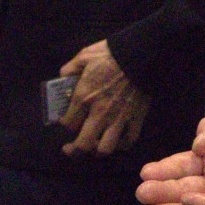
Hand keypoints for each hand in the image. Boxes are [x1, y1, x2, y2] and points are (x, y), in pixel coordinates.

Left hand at [58, 41, 151, 156]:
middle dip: (75, 150)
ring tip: (96, 145)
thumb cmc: (110, 54)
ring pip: (105, 149)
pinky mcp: (136, 118)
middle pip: (83, 145)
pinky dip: (122, 144)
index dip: (65, 124)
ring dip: (98, 150)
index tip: (66, 120)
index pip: (67, 123)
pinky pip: (129, 140)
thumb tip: (63, 77)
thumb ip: (70, 68)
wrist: (141, 54)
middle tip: (71, 148)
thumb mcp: (84, 55)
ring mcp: (119, 118)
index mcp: (83, 98)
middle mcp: (99, 114)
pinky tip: (117, 140)